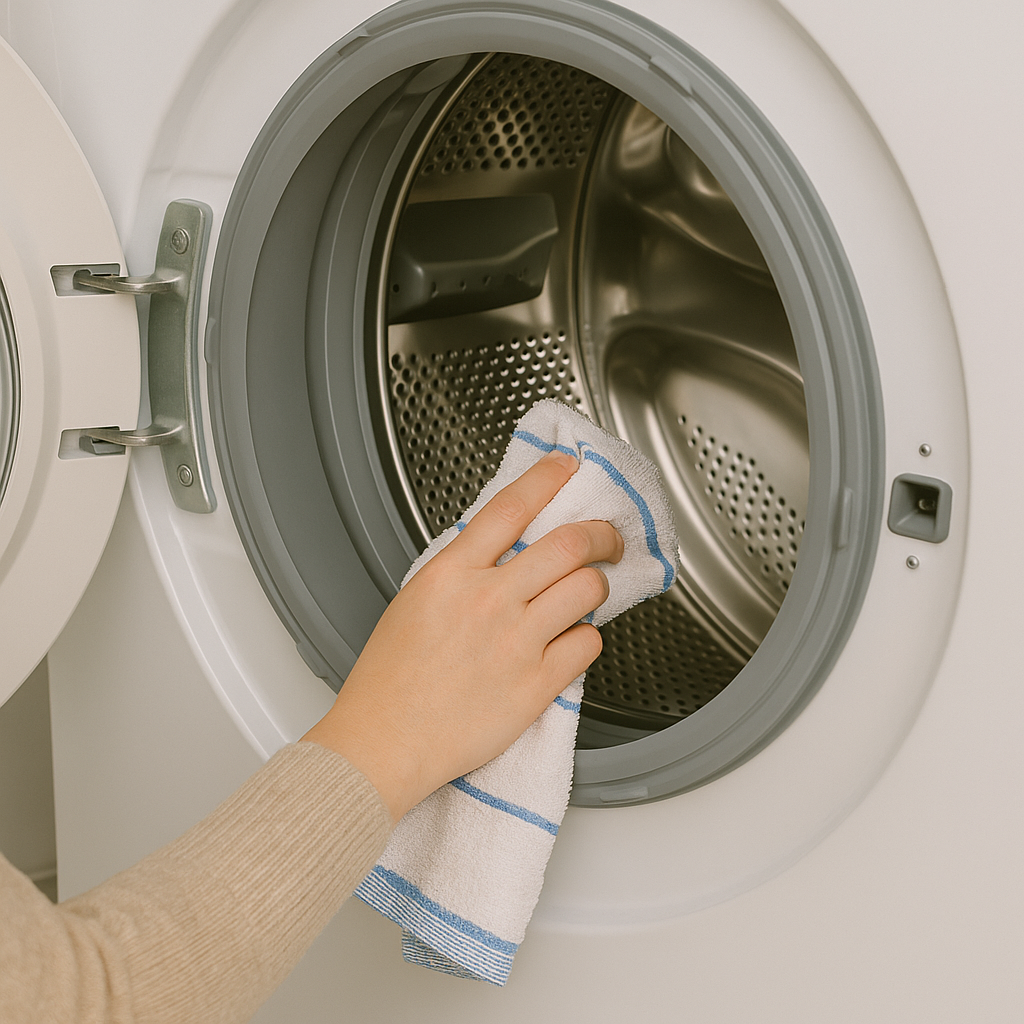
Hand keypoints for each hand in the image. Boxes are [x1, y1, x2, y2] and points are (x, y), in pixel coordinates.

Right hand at [302, 449, 622, 821]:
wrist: (384, 742)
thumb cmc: (390, 679)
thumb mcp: (414, 601)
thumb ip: (461, 570)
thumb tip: (505, 548)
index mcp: (451, 574)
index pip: (512, 506)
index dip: (548, 478)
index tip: (567, 467)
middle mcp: (489, 601)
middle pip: (569, 543)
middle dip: (602, 532)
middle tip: (609, 538)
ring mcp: (516, 642)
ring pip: (587, 589)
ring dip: (598, 584)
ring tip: (589, 591)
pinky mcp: (537, 685)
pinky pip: (588, 644)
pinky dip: (587, 637)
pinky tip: (570, 641)